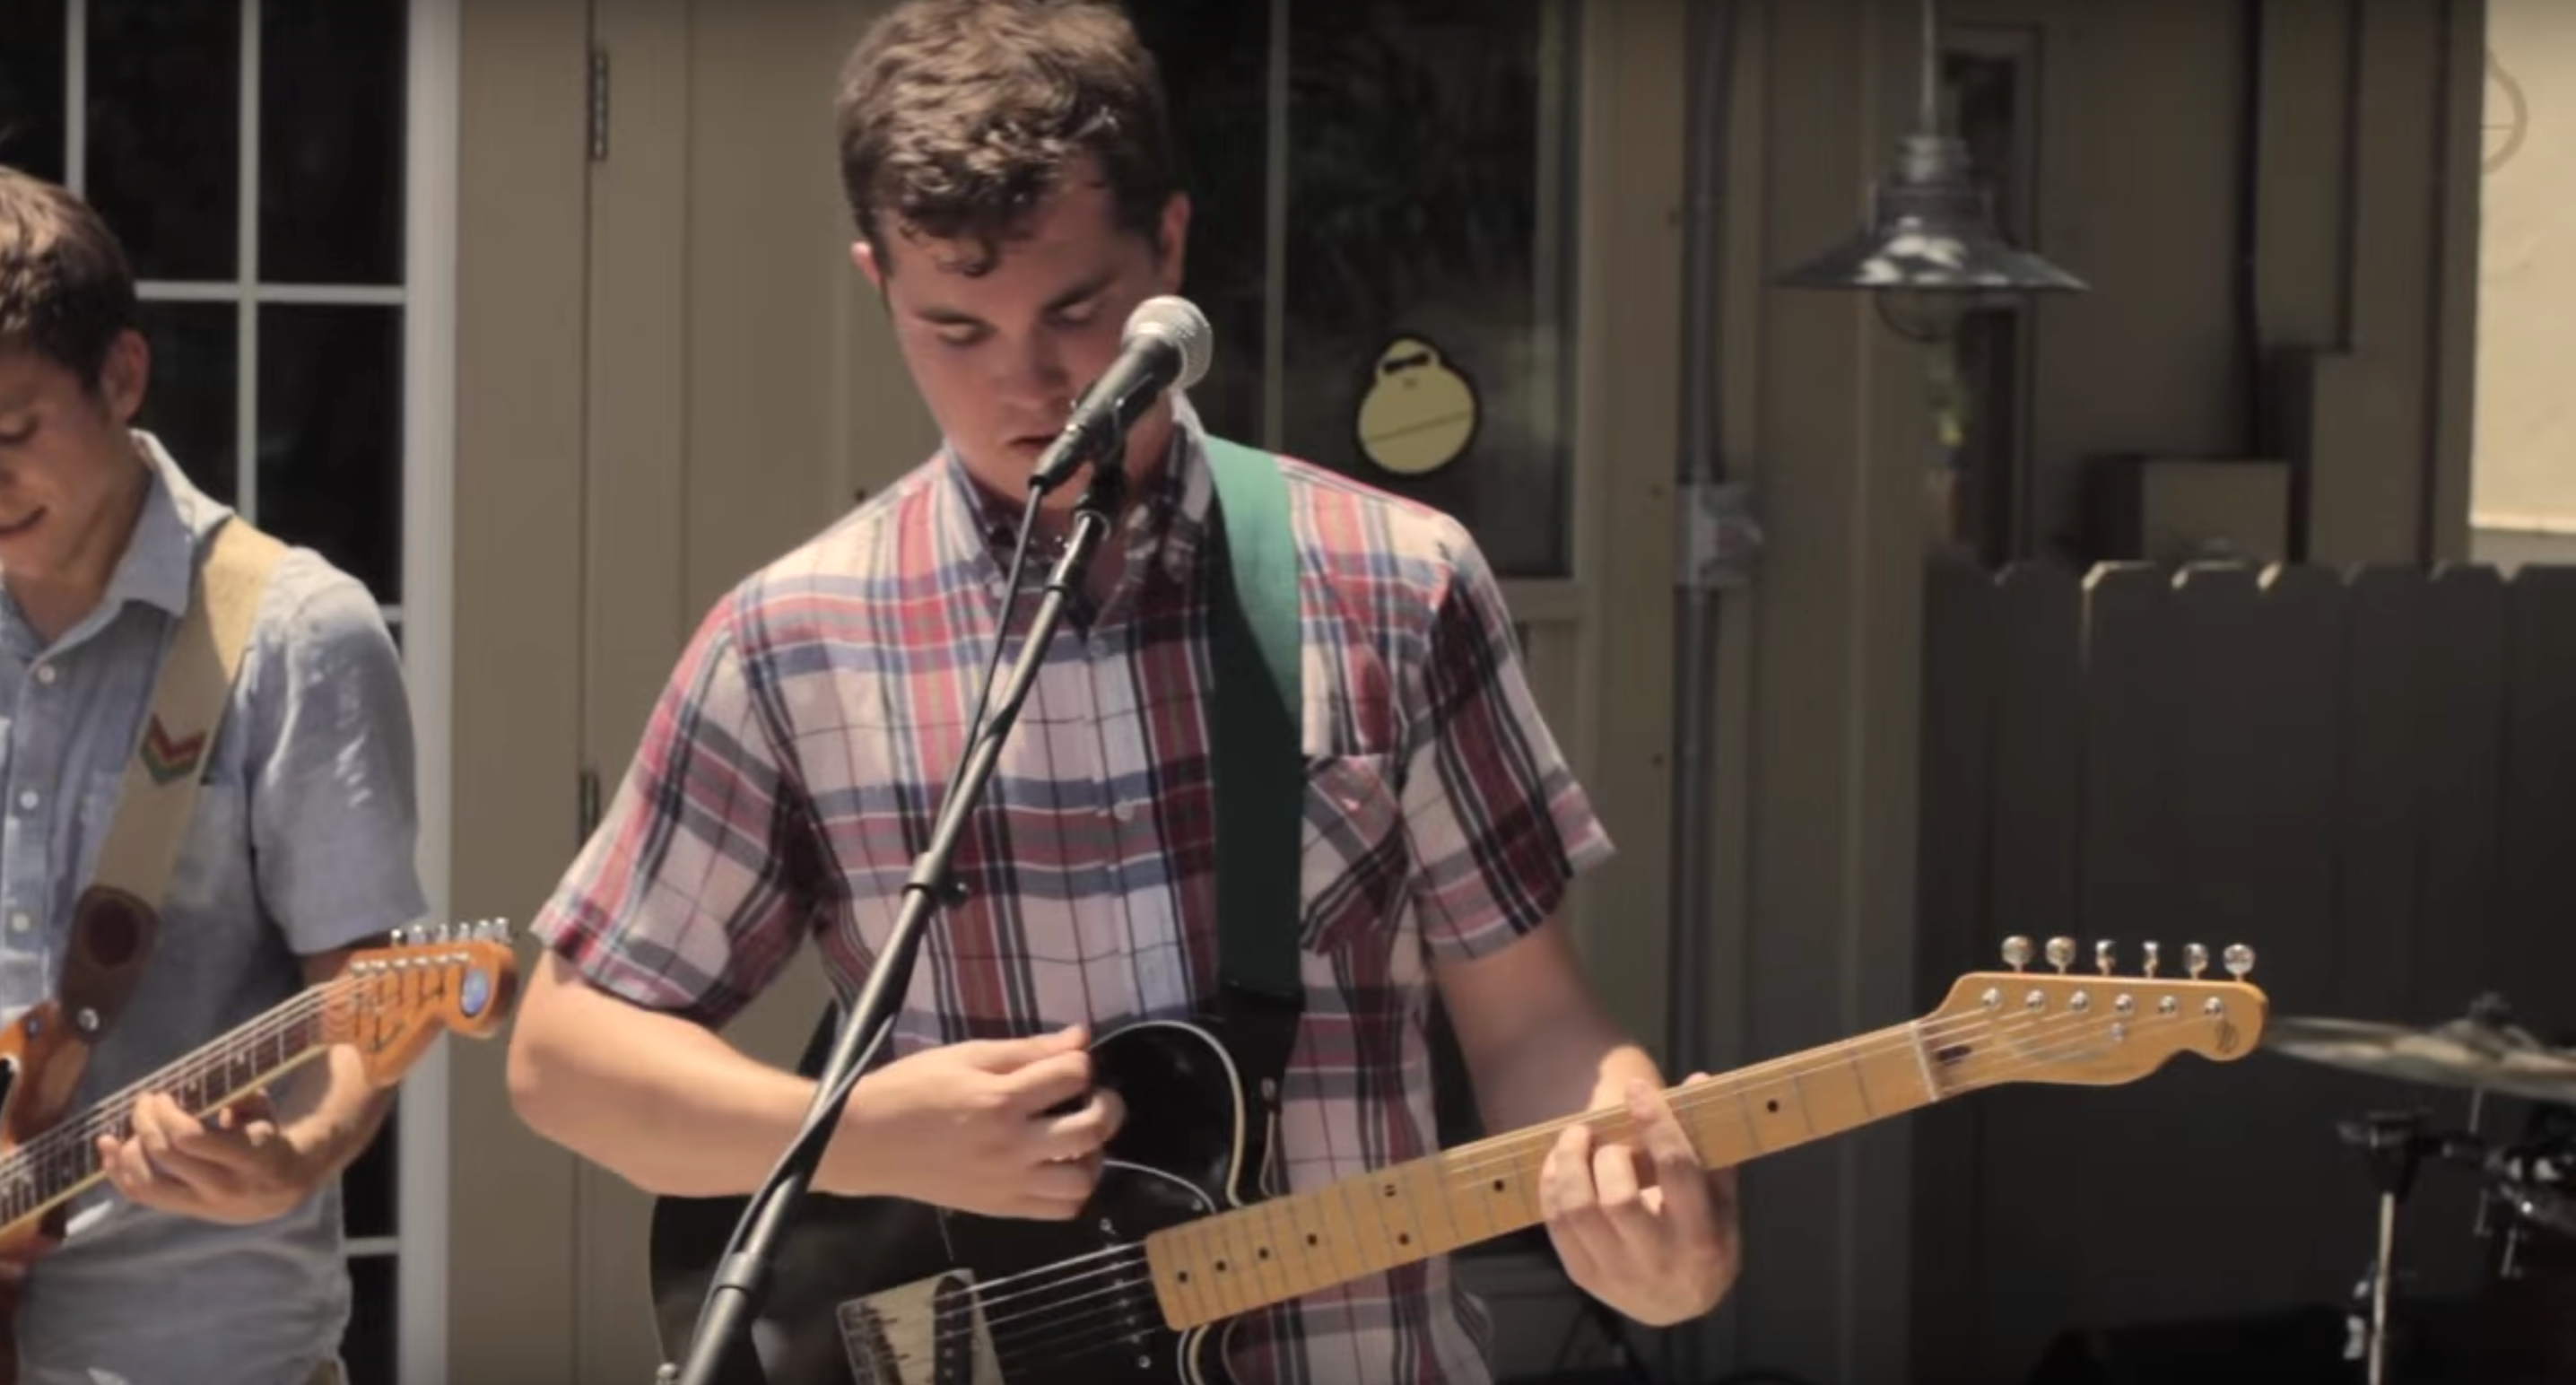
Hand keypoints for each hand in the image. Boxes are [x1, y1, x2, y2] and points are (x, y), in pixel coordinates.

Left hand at [95, 1091, 318, 1225]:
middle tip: (145, 1101)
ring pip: (145, 1183)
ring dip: (126, 1153)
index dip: (166, 1114)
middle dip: (145, 1122)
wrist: (282, 1190)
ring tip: (128, 1130)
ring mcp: (200, 1203)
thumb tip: (197, 1084)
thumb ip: (238, 1097)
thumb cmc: (268, 1139)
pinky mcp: (184, 1211)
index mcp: (247, 1158)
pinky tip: (110, 1151)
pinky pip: (141, 1196)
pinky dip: (119, 1173)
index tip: (162, 1095)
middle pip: (163, 1154)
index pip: (189, 1138)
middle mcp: (222, 1186)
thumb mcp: (263, 1114)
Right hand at [850, 1025, 1125, 1219]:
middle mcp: (1011, 1145)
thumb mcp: (966, 1055)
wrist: (865, 1141)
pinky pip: (1059, 1212)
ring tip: (1077, 1138)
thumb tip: (1081, 1038)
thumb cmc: (912, 1088)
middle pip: (1092, 1129)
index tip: (1067, 1062)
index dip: (1079, 1061)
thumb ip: (1027, 1050)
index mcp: (1000, 1099)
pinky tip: (1059, 1167)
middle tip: (1093, 1097)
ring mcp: (1008, 1183)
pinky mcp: (1000, 1209)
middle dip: (1107, 1106)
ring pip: (1082, 1181)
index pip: (1073, 1074)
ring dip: (1093, 1156)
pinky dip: (1071, 1190)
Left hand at [1538, 1074, 1740, 1326]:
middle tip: (1599, 1134)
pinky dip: (1552, 1185)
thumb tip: (1698, 1080)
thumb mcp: (1720, 1199)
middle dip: (1606, 1155)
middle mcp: (1659, 1261)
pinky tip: (1558, 1164)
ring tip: (1573, 1138)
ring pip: (1579, 1212)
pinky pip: (1557, 1224)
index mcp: (1701, 1238)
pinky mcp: (1584, 1276)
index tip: (1636, 1089)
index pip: (1677, 1171)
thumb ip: (1709, 1143)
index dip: (1656, 1123)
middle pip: (1620, 1198)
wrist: (1679, 1304)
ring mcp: (1617, 1274)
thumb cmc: (1705, 1237)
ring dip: (1569, 1165)